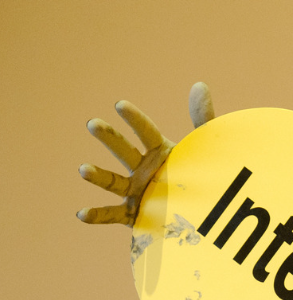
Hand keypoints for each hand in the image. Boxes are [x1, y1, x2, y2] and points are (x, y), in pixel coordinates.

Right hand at [77, 82, 215, 225]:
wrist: (202, 214)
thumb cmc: (202, 177)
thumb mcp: (205, 149)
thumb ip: (203, 119)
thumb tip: (199, 84)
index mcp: (159, 152)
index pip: (146, 132)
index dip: (135, 120)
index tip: (121, 105)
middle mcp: (142, 169)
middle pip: (124, 151)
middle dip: (109, 139)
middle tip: (93, 124)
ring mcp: (135, 191)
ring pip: (113, 181)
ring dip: (97, 175)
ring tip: (83, 169)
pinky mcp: (132, 214)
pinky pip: (112, 214)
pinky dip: (97, 215)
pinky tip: (82, 214)